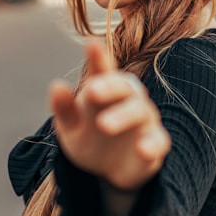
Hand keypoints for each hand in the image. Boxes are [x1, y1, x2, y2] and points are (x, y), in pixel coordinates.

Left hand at [49, 40, 170, 192]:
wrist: (107, 170)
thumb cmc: (89, 137)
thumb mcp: (71, 125)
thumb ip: (64, 108)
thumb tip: (57, 86)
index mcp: (104, 88)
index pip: (102, 69)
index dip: (98, 57)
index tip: (91, 44)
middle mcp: (127, 98)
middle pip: (123, 86)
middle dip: (109, 87)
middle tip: (91, 91)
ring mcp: (144, 119)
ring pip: (139, 111)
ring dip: (122, 116)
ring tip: (103, 125)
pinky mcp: (155, 142)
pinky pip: (158, 140)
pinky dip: (152, 144)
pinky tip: (142, 150)